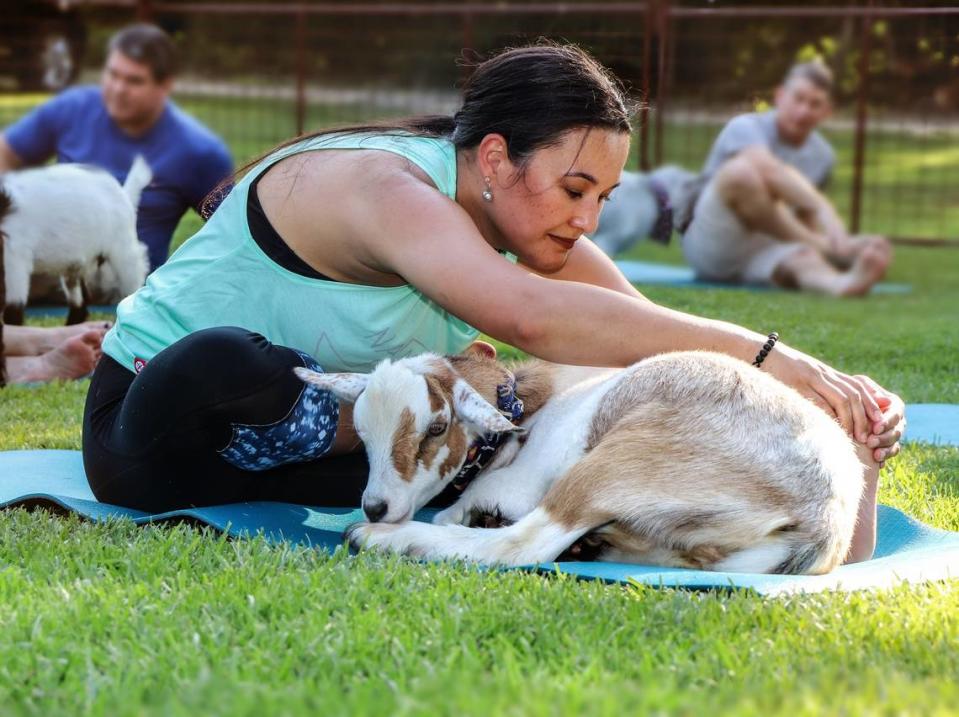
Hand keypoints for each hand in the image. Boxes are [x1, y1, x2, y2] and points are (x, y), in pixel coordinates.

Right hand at [763, 343, 885, 445]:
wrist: (758, 352)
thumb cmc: (777, 368)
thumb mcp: (802, 375)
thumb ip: (817, 387)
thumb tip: (831, 410)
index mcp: (825, 372)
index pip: (858, 386)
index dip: (872, 404)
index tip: (880, 421)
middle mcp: (822, 374)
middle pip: (854, 394)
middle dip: (865, 417)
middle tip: (869, 436)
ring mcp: (810, 378)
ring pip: (842, 399)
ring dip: (852, 420)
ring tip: (854, 437)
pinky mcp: (797, 386)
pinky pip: (819, 403)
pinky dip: (830, 418)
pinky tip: (833, 431)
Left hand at [856, 374, 905, 463]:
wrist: (841, 407)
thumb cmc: (850, 393)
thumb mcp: (858, 387)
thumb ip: (869, 392)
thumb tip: (885, 400)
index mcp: (893, 404)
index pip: (896, 413)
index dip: (887, 422)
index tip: (875, 428)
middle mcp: (896, 419)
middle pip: (897, 430)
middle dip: (884, 437)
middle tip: (870, 443)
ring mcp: (892, 433)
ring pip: (895, 443)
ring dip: (886, 449)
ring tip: (875, 455)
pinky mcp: (886, 444)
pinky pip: (890, 452)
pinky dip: (885, 457)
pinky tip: (878, 463)